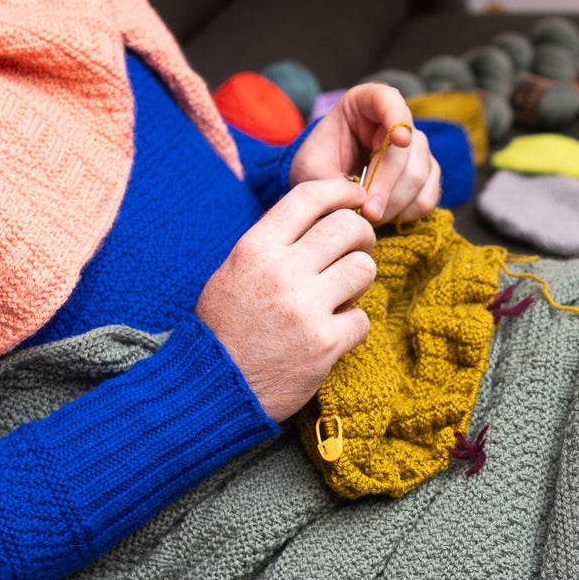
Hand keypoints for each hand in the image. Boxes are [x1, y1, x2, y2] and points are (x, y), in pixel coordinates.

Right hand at [196, 178, 376, 421]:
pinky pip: (363, 319)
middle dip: (361, 237)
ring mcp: (305, 308)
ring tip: (341, 296)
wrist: (214, 388)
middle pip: (349, 228)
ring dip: (358, 282)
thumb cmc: (225, 329)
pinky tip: (331, 333)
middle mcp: (281, 272)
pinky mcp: (324, 344)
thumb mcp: (233, 272)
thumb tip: (322, 218)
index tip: (357, 196)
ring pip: (364, 270)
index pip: (309, 197)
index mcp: (255, 248)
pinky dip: (353, 327)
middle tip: (357, 251)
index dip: (342, 190)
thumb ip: (273, 244)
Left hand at [289, 83, 441, 224]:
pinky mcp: (426, 174)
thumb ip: (333, 181)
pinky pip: (427, 197)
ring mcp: (417, 148)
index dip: (397, 117)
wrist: (325, 184)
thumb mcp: (312, 170)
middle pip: (407, 151)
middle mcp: (398, 120)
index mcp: (366, 103)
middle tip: (367, 213)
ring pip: (419, 176)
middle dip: (386, 187)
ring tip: (368, 216)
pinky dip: (407, 213)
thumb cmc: (316, 167)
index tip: (399, 140)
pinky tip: (386, 217)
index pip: (389, 100)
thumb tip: (364, 201)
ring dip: (394, 204)